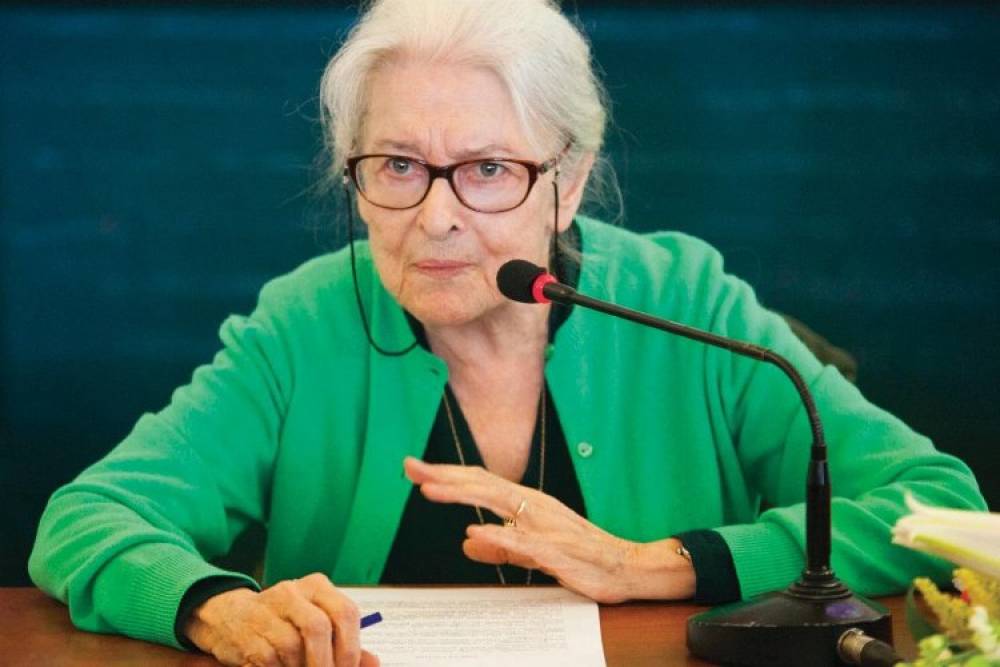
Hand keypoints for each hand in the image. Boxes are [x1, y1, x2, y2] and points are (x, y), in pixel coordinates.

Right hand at [183, 572, 379, 666]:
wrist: (229, 617)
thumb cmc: (283, 623)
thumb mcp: (315, 624)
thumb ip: (345, 643)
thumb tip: (374, 662)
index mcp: (316, 586)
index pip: (345, 612)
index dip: (351, 647)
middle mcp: (291, 592)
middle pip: (318, 627)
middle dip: (327, 662)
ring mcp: (266, 611)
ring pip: (293, 646)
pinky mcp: (247, 634)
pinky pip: (270, 660)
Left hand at [403, 457, 694, 602]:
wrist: (626, 566)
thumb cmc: (580, 554)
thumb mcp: (532, 550)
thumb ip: (500, 546)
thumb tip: (467, 540)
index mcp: (527, 503)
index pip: (480, 483)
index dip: (447, 475)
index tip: (416, 469)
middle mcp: (534, 506)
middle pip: (483, 484)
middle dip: (444, 476)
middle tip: (411, 467)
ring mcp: (544, 526)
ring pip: (499, 503)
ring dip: (464, 494)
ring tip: (431, 488)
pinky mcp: (556, 551)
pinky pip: (525, 543)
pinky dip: (500, 535)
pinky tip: (478, 530)